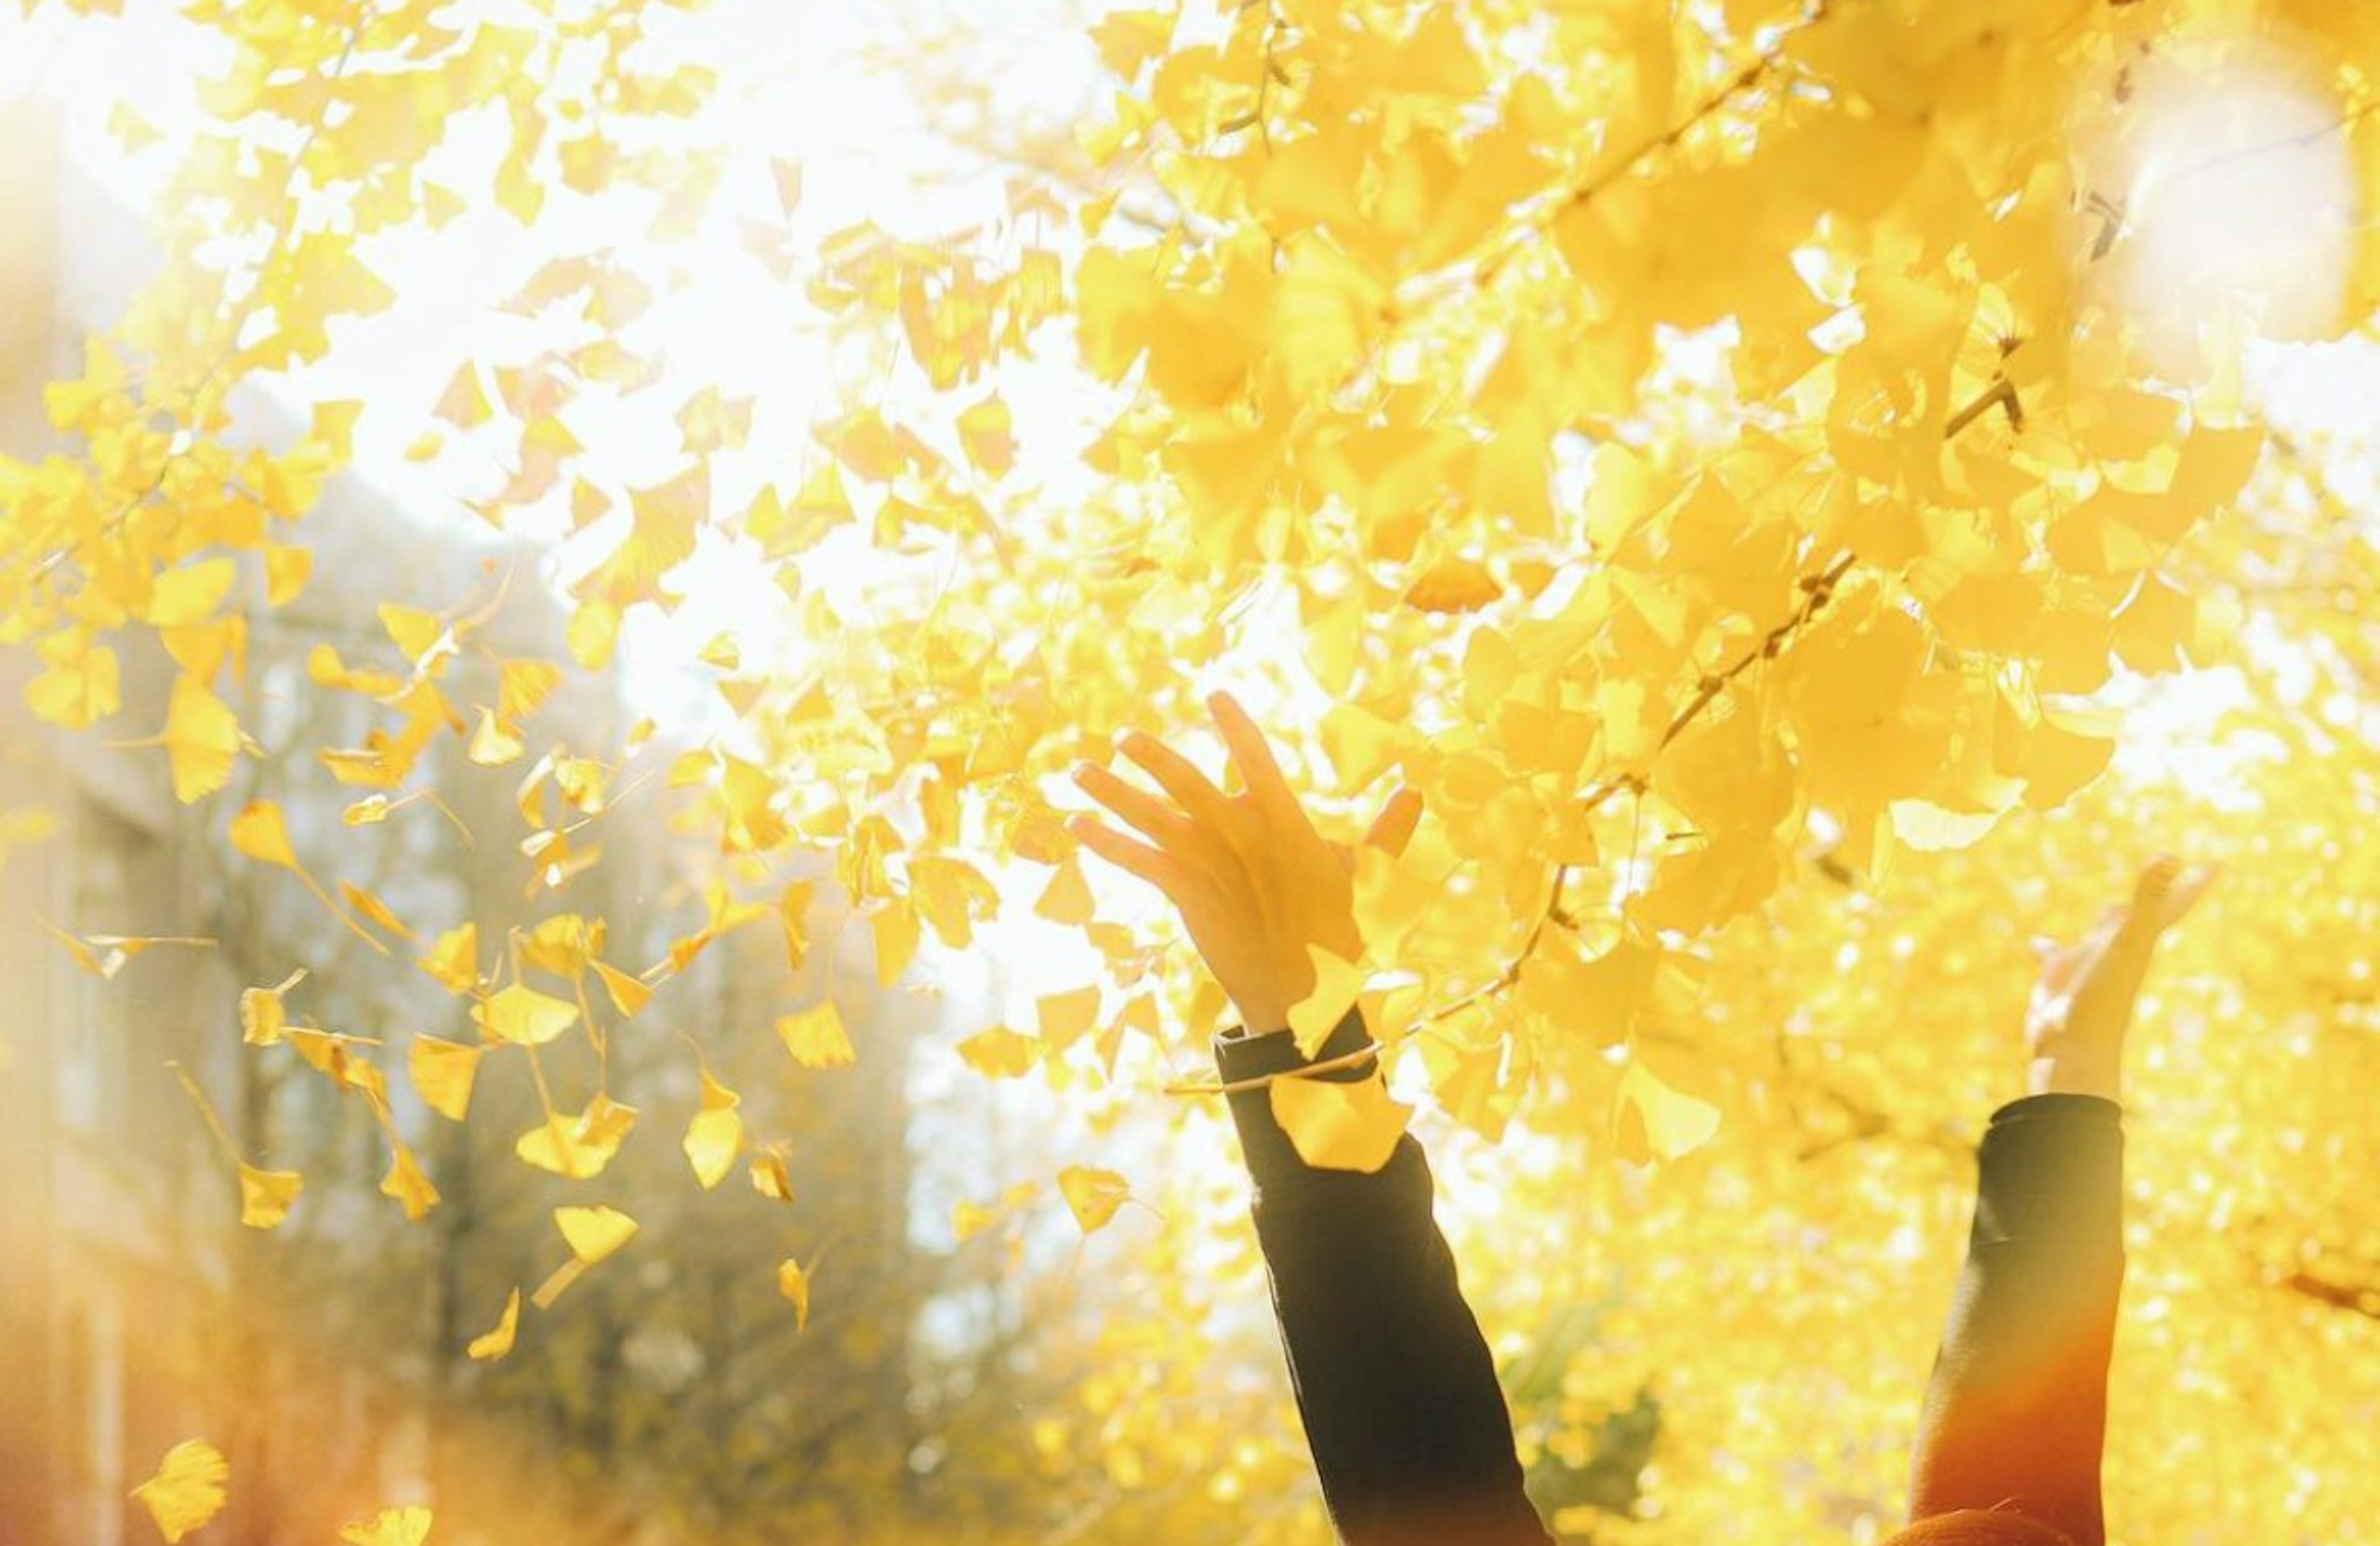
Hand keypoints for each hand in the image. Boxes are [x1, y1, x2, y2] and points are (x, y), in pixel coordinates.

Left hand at [1064, 689, 1422, 1036]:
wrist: (1301, 995)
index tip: (1214, 694)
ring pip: (1151, 816)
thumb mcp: (1367, 878)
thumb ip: (1386, 831)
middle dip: (1153, 756)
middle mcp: (1239, 835)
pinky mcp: (1184, 894)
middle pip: (1188, 782)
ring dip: (1112, 792)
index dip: (1235, 725)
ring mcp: (1207, 864)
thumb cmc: (1337, 935)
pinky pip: (1136, 860)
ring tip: (1079, 768)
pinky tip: (1074, 824)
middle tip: (1126, 735)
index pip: (1257, 759)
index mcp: (1283, 823)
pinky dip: (1104, 840)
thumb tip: (1415, 789)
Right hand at [2024, 853, 2218, 1099]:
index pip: (2171, 903)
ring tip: (2111, 906)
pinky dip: (2046, 947)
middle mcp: (2117, 947)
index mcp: (2137, 939)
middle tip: (2170, 879)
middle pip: (2143, 914)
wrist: (2073, 1049)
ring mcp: (2089, 962)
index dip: (2193, 883)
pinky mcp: (2059, 975)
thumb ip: (2148, 901)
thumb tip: (2170, 857)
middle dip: (2157, 896)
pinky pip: (2053, 954)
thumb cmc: (2102, 999)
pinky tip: (2037, 944)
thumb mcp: (2125, 943)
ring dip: (2105, 918)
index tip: (2219, 865)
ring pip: (2100, 933)